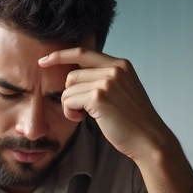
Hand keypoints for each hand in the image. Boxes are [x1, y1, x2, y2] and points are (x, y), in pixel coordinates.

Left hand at [40, 48, 192, 192]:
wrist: (149, 140)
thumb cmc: (134, 121)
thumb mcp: (123, 91)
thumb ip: (105, 79)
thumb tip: (75, 77)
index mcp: (121, 64)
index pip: (83, 52)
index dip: (60, 55)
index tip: (44, 60)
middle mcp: (114, 69)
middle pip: (72, 75)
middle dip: (69, 94)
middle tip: (80, 110)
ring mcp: (107, 82)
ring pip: (68, 88)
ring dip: (69, 105)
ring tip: (82, 116)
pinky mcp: (98, 97)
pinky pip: (69, 100)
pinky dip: (69, 112)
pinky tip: (81, 119)